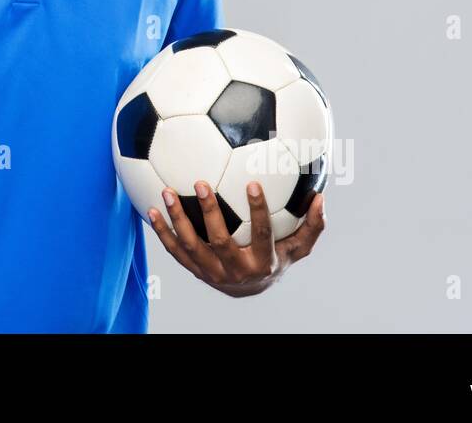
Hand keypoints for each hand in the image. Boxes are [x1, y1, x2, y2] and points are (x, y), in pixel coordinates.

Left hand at [148, 181, 325, 297]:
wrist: (248, 289)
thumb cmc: (275, 257)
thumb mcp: (297, 247)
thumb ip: (312, 226)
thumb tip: (321, 197)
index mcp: (262, 260)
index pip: (261, 234)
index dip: (258, 210)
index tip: (253, 183)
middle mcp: (235, 269)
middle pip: (221, 241)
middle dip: (210, 212)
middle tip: (200, 182)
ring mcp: (210, 271)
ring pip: (191, 246)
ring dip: (177, 220)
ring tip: (167, 192)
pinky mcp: (192, 269)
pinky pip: (174, 250)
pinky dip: (162, 231)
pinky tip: (150, 208)